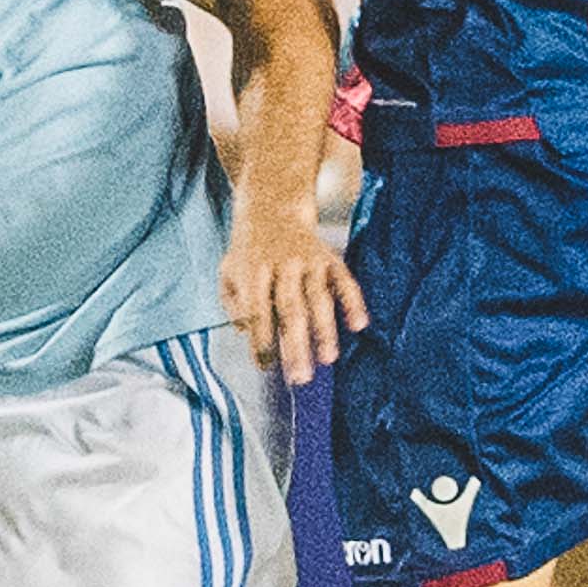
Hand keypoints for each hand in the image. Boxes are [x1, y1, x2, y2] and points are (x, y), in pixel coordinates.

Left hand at [219, 193, 369, 383]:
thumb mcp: (228, 273)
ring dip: (325, 330)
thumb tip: (246, 333)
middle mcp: (282, 265)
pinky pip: (345, 281)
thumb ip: (234, 305)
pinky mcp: (330, 258)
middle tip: (300, 377)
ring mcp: (309, 261)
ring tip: (328, 358)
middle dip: (296, 346)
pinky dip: (354, 302)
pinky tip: (359, 325)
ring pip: (319, 298)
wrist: (272, 209)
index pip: (257, 311)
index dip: (261, 339)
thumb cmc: (249, 253)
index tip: (266, 366)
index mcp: (253, 271)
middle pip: (290, 309)